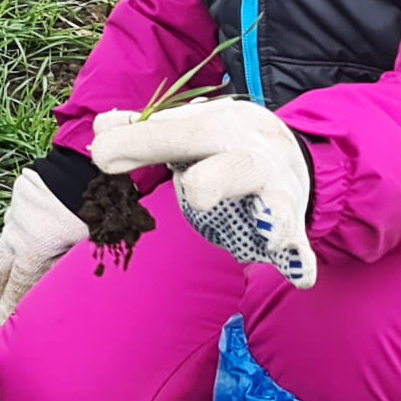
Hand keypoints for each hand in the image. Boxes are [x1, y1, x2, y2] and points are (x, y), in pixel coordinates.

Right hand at [0, 166, 87, 325]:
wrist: (83, 167)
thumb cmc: (91, 209)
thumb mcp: (85, 249)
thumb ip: (68, 274)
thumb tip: (58, 297)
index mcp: (32, 251)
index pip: (16, 287)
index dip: (7, 307)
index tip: (0, 323)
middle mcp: (17, 234)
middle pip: (0, 269)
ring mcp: (15, 214)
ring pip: (3, 245)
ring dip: (2, 265)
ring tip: (3, 279)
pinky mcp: (20, 197)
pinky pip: (11, 225)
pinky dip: (13, 239)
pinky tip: (21, 241)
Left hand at [91, 96, 315, 284]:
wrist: (291, 150)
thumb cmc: (220, 141)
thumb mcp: (189, 127)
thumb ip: (147, 130)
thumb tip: (102, 127)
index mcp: (220, 127)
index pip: (178, 133)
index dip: (139, 143)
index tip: (101, 155)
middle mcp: (252, 156)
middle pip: (232, 165)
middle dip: (212, 180)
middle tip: (192, 192)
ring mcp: (278, 190)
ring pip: (275, 205)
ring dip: (269, 218)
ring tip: (266, 232)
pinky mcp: (292, 223)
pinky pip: (297, 243)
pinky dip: (298, 257)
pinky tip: (300, 274)